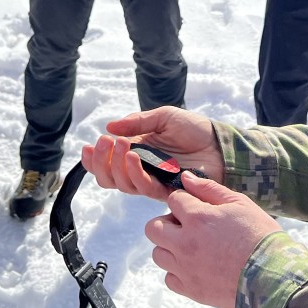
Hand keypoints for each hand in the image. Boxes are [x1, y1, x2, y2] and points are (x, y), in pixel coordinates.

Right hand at [81, 107, 223, 202]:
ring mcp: (153, 180)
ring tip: (121, 145)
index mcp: (136, 151)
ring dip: (116, 166)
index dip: (94, 160)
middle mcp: (141, 169)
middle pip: (109, 178)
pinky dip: (135, 173)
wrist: (220, 143)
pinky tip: (134, 156)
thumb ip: (137, 122)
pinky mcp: (167, 190)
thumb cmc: (193, 129)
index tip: (87, 146)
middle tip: (103, 142)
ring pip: (123, 185)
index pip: (108, 162)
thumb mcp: (163, 117)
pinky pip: (144, 188)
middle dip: (100, 163)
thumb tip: (109, 126)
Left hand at [146, 172, 281, 307]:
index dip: (185, 200)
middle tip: (188, 227)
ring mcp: (185, 268)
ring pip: (158, 253)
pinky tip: (196, 267)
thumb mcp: (240, 204)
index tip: (197, 207)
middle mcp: (184, 243)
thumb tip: (186, 177)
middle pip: (153, 227)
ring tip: (193, 248)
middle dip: (168, 222)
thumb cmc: (260, 235)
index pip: (173, 199)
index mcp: (197, 217)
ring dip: (170, 247)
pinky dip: (178, 272)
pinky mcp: (191, 290)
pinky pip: (169, 278)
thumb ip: (209, 189)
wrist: (274, 276)